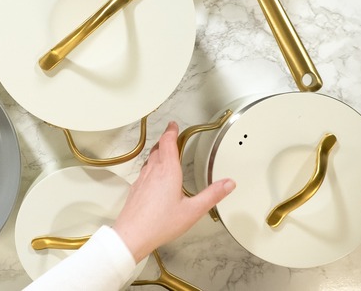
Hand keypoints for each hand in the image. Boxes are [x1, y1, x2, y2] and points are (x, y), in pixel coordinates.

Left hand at [113, 121, 235, 262]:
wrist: (133, 234)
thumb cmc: (159, 224)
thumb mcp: (193, 210)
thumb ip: (212, 195)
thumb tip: (227, 184)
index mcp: (167, 172)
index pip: (168, 143)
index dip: (171, 131)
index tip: (173, 125)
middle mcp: (152, 172)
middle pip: (157, 148)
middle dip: (165, 139)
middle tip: (171, 135)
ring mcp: (142, 180)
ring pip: (149, 159)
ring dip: (157, 151)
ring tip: (164, 151)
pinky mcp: (136, 189)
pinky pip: (143, 171)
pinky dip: (151, 165)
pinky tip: (154, 175)